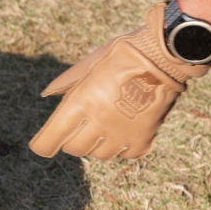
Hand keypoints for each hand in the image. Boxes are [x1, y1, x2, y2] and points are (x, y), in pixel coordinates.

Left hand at [29, 3, 209, 159]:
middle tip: (83, 121)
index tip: (43, 142)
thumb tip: (45, 95)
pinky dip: (121, 145)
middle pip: (73, 149)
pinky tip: (125, 126)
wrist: (167, 55)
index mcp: (80, 103)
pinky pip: (123, 154)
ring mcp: (121, 134)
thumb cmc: (123, 55)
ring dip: (97, 142)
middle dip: (72, 138)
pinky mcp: (142, 140)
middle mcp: (98, 123)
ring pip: (98, 154)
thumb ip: (65, 83)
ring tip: (107, 120)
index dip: (43, 144)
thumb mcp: (89, 63)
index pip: (49, 142)